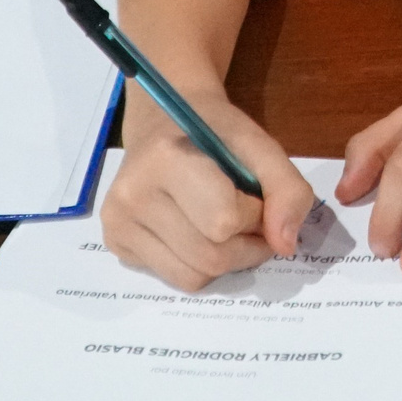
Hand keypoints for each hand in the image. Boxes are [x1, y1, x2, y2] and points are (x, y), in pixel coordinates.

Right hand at [99, 95, 315, 292]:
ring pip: (193, 278)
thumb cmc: (214, 132)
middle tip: (250, 220)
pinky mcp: (115, 243)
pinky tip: (195, 230)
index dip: (254, 216)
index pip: (224, 221)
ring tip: (225, 227)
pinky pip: (174, 278)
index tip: (254, 196)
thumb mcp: (259, 145)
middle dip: (246, 246)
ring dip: (225, 261)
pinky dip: (198, 264)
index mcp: (165, 160)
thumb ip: (286, 188)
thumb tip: (285, 245)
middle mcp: (131, 195)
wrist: (163, 122)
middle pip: (210, 258)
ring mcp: (117, 223)